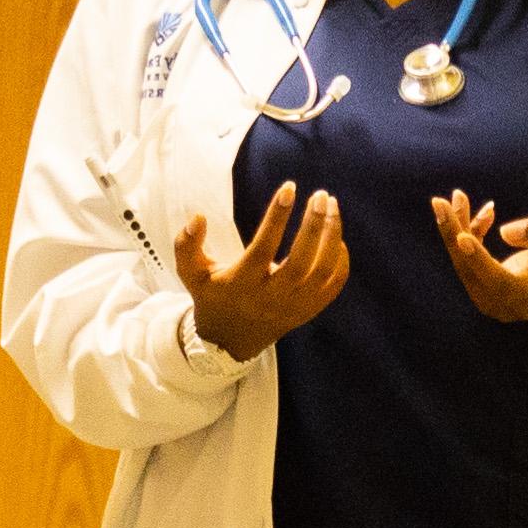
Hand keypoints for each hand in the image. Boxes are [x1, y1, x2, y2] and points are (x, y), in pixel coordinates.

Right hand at [175, 190, 350, 359]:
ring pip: (322, 272)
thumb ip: (187, 244)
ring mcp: (292, 307)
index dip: (276, 217)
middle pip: (301, 262)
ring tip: (331, 205)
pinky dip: (340, 260)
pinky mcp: (307, 311)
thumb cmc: (212, 295)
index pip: (263, 248)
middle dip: (314, 226)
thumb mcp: (191, 273)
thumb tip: (198, 217)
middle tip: (320, 195)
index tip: (288, 187)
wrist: (230, 340)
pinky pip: (333, 285)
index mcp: (241, 284)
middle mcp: (270, 298)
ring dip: (331, 236)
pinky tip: (335, 236)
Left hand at [434, 197, 527, 340]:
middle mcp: (504, 304)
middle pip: (471, 271)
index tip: (462, 237)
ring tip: (458, 197)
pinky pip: (466, 262)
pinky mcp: (481, 291)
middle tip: (440, 202)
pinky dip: (468, 235)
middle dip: (453, 234)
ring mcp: (489, 302)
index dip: (479, 259)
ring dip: (457, 229)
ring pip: (463, 264)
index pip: (499, 281)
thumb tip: (504, 231)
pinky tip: (483, 213)